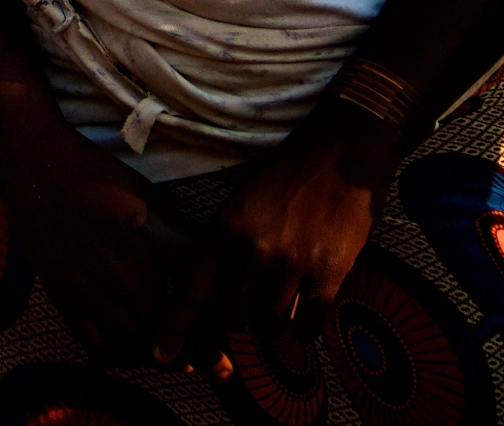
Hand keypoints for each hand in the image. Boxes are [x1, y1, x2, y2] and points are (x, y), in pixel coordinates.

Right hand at [0, 122, 207, 363]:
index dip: (218, 311)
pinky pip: (96, 345)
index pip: (195, 287)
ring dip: (161, 359)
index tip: (230, 325)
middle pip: (169, 326)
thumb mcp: (148, 194)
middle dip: (200, 351)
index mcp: (150, 237)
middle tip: (219, 364)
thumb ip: (174, 233)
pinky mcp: (64, 298)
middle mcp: (123, 269)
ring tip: (179, 363)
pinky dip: (120, 357)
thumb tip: (200, 265)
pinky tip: (133, 353)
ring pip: (135, 345)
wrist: (35, 166)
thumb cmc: (96, 174)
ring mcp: (91, 288)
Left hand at [158, 104, 403, 367]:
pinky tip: (306, 310)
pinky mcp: (329, 274)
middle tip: (251, 302)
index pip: (191, 287)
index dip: (174, 326)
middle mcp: (254, 251)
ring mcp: (292, 265)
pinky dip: (304, 327)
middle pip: (232, 316)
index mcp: (226, 228)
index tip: (161, 354)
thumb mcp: (242, 197)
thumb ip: (226, 240)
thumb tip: (215, 282)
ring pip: (270, 326)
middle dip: (238, 315)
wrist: (342, 149)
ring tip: (282, 299)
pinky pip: (308, 326)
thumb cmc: (288, 170)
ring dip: (273, 321)